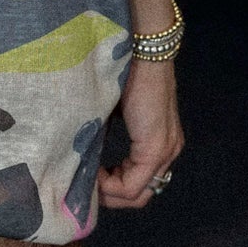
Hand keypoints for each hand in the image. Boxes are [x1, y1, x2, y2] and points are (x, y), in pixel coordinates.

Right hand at [97, 55, 183, 207]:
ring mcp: (164, 152)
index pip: (139, 182)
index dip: (111, 188)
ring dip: (108, 193)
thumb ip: (102, 135)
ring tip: (85, 181)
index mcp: (158, 142)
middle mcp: (167, 152)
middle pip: (140, 195)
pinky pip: (132, 184)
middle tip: (84, 187)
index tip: (87, 178)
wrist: (142, 49)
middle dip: (109, 197)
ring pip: (137, 194)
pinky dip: (109, 185)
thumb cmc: (123, 71)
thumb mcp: (109, 110)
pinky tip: (91, 173)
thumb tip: (80, 158)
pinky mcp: (155, 148)